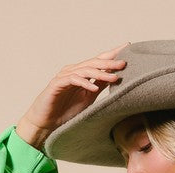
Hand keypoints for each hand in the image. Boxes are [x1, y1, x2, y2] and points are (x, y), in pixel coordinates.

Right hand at [15, 43, 129, 148]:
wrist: (47, 121)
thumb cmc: (66, 110)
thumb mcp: (89, 98)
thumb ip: (99, 86)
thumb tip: (115, 77)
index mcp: (82, 73)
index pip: (99, 60)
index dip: (112, 54)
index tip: (128, 48)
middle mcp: (73, 71)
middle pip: (94, 63)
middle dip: (110, 63)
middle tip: (124, 63)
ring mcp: (65, 76)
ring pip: (85, 70)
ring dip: (101, 73)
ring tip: (115, 78)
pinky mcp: (57, 84)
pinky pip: (73, 80)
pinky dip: (85, 83)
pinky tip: (94, 88)